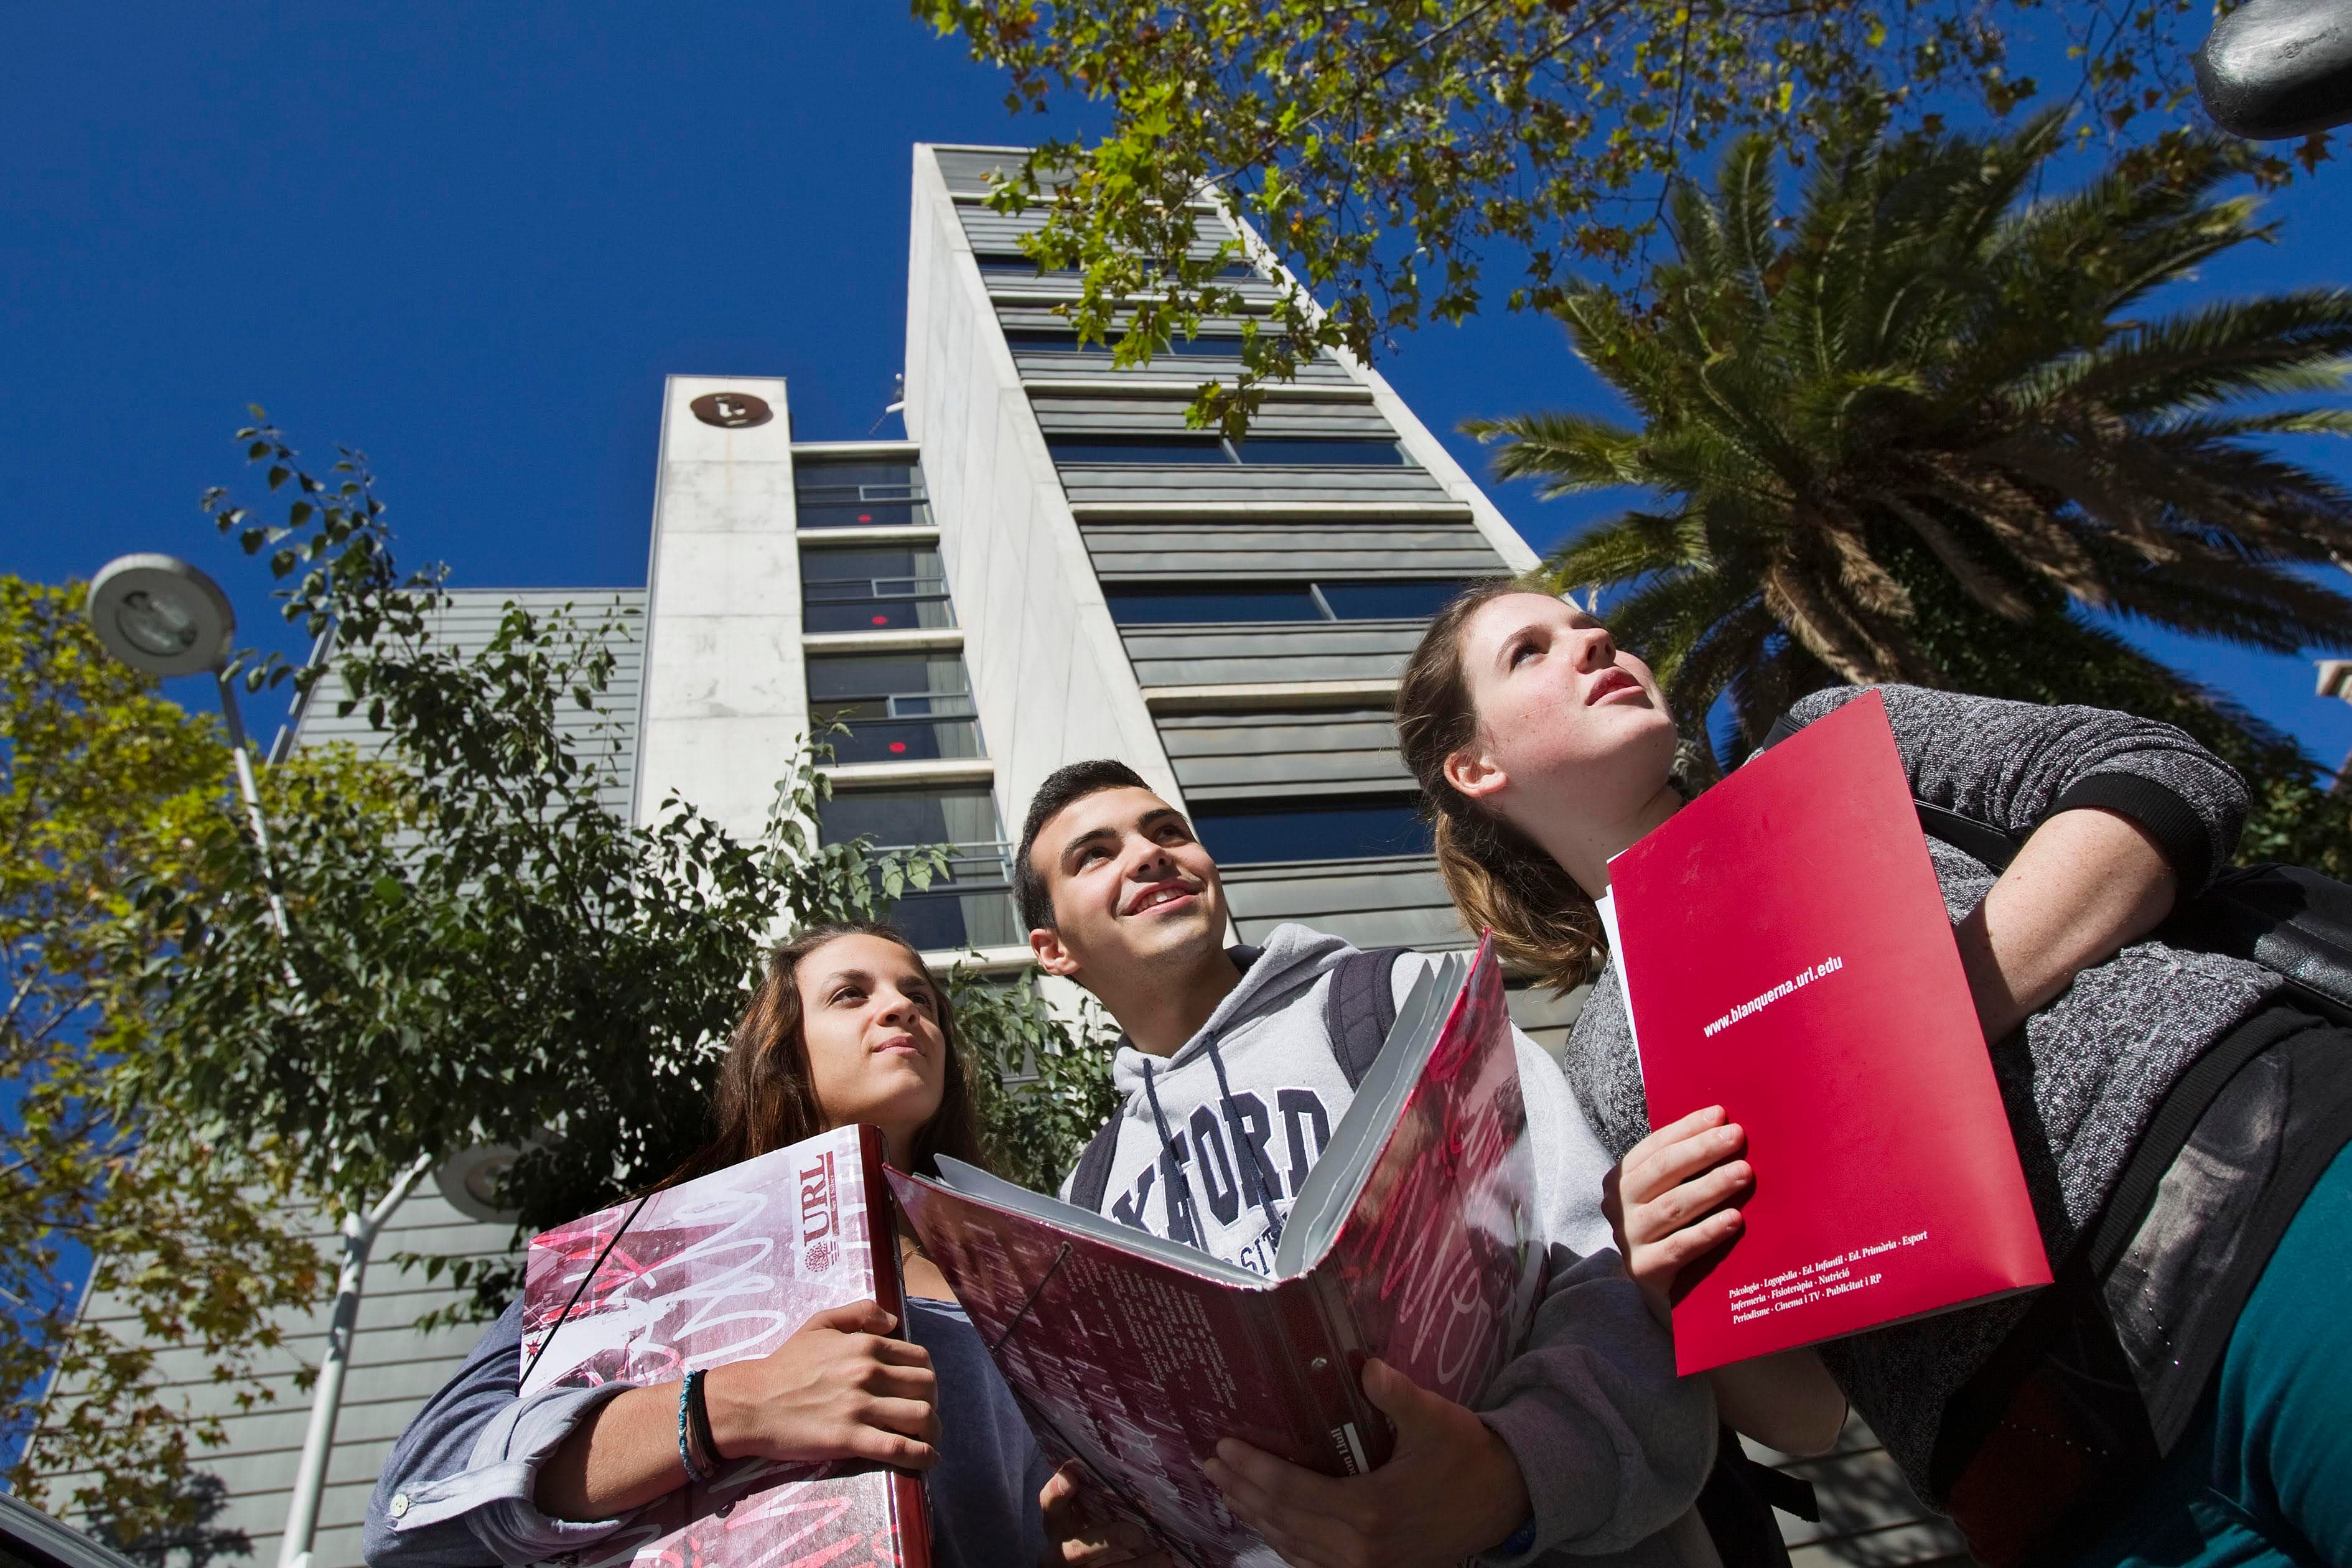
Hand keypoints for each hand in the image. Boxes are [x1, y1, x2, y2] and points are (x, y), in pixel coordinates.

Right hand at [703, 1299, 939, 1469]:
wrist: (752, 1402)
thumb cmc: (785, 1364)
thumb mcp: (820, 1324)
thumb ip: (859, 1313)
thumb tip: (893, 1320)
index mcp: (865, 1345)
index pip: (919, 1359)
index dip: (928, 1376)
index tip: (922, 1389)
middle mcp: (868, 1373)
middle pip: (927, 1387)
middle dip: (934, 1402)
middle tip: (926, 1414)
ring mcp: (860, 1407)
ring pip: (920, 1416)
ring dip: (933, 1430)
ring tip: (929, 1438)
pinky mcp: (850, 1439)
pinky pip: (899, 1448)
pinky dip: (922, 1455)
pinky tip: (928, 1459)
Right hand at [1039, 1461, 1170, 1566]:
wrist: (1088, 1566)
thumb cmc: (1095, 1529)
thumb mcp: (1090, 1514)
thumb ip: (1099, 1496)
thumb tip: (1135, 1468)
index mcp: (1057, 1525)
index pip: (1050, 1506)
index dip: (1056, 1493)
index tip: (1071, 1479)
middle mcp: (1060, 1552)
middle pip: (1077, 1548)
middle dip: (1107, 1540)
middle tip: (1137, 1533)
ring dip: (1136, 1566)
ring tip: (1164, 1558)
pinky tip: (1165, 1565)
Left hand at [1203, 1359, 1529, 1567]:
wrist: (1505, 1503)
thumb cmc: (1467, 1456)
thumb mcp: (1436, 1418)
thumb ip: (1397, 1395)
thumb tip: (1366, 1366)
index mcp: (1369, 1511)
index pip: (1293, 1490)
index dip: (1254, 1469)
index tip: (1224, 1446)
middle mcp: (1360, 1549)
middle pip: (1284, 1521)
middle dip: (1242, 1491)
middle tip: (1211, 1464)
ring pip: (1295, 1547)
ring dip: (1258, 1519)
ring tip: (1228, 1490)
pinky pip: (1315, 1564)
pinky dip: (1286, 1544)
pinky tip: (1271, 1525)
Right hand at [1602, 1105, 1750, 1327]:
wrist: (1662, 1295)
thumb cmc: (1674, 1233)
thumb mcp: (1670, 1195)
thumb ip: (1686, 1169)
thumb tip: (1728, 1129)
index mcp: (1621, 1180)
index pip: (1654, 1147)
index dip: (1687, 1129)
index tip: (1721, 1115)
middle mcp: (1618, 1206)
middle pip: (1662, 1171)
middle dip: (1702, 1150)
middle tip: (1737, 1137)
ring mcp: (1628, 1239)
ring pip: (1672, 1206)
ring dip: (1710, 1186)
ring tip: (1744, 1173)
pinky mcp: (1644, 1270)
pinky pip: (1679, 1247)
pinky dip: (1708, 1231)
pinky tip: (1734, 1219)